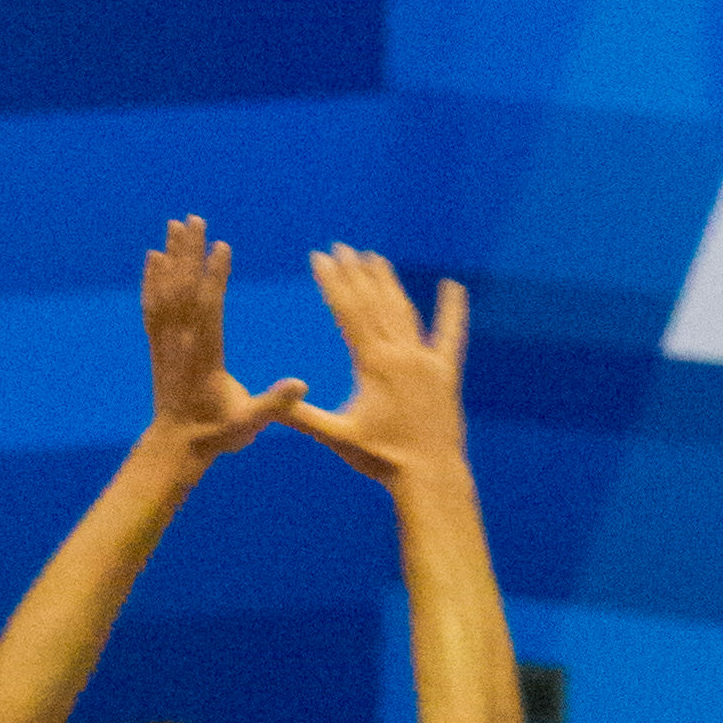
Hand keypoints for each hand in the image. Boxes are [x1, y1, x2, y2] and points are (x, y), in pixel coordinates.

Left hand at [142, 215, 305, 466]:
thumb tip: (301, 385)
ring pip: (166, 292)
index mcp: (205, 358)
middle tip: (194, 219)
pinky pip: (152, 306)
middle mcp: (181, 345)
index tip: (221, 246)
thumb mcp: (249, 423)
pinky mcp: (157, 346)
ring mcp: (166, 344)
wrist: (175, 448)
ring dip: (172, 257)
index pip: (209, 310)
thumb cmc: (217, 435)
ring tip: (176, 225)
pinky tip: (153, 257)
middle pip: (184, 290)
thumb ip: (274, 403)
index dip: (215, 277)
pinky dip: (151, 280)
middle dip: (189, 253)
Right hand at [293, 246, 469, 481]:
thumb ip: (302, 417)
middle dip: (355, 273)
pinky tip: (454, 286)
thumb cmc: (381, 458)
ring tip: (374, 258)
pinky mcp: (446, 372)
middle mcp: (402, 353)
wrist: (428, 474)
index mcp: (374, 364)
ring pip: (404, 311)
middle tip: (342, 247)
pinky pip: (450, 334)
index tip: (320, 257)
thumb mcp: (336, 437)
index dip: (332, 282)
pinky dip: (453, 309)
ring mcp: (426, 360)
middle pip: (374, 303)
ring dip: (388, 283)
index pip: (348, 311)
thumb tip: (269, 405)